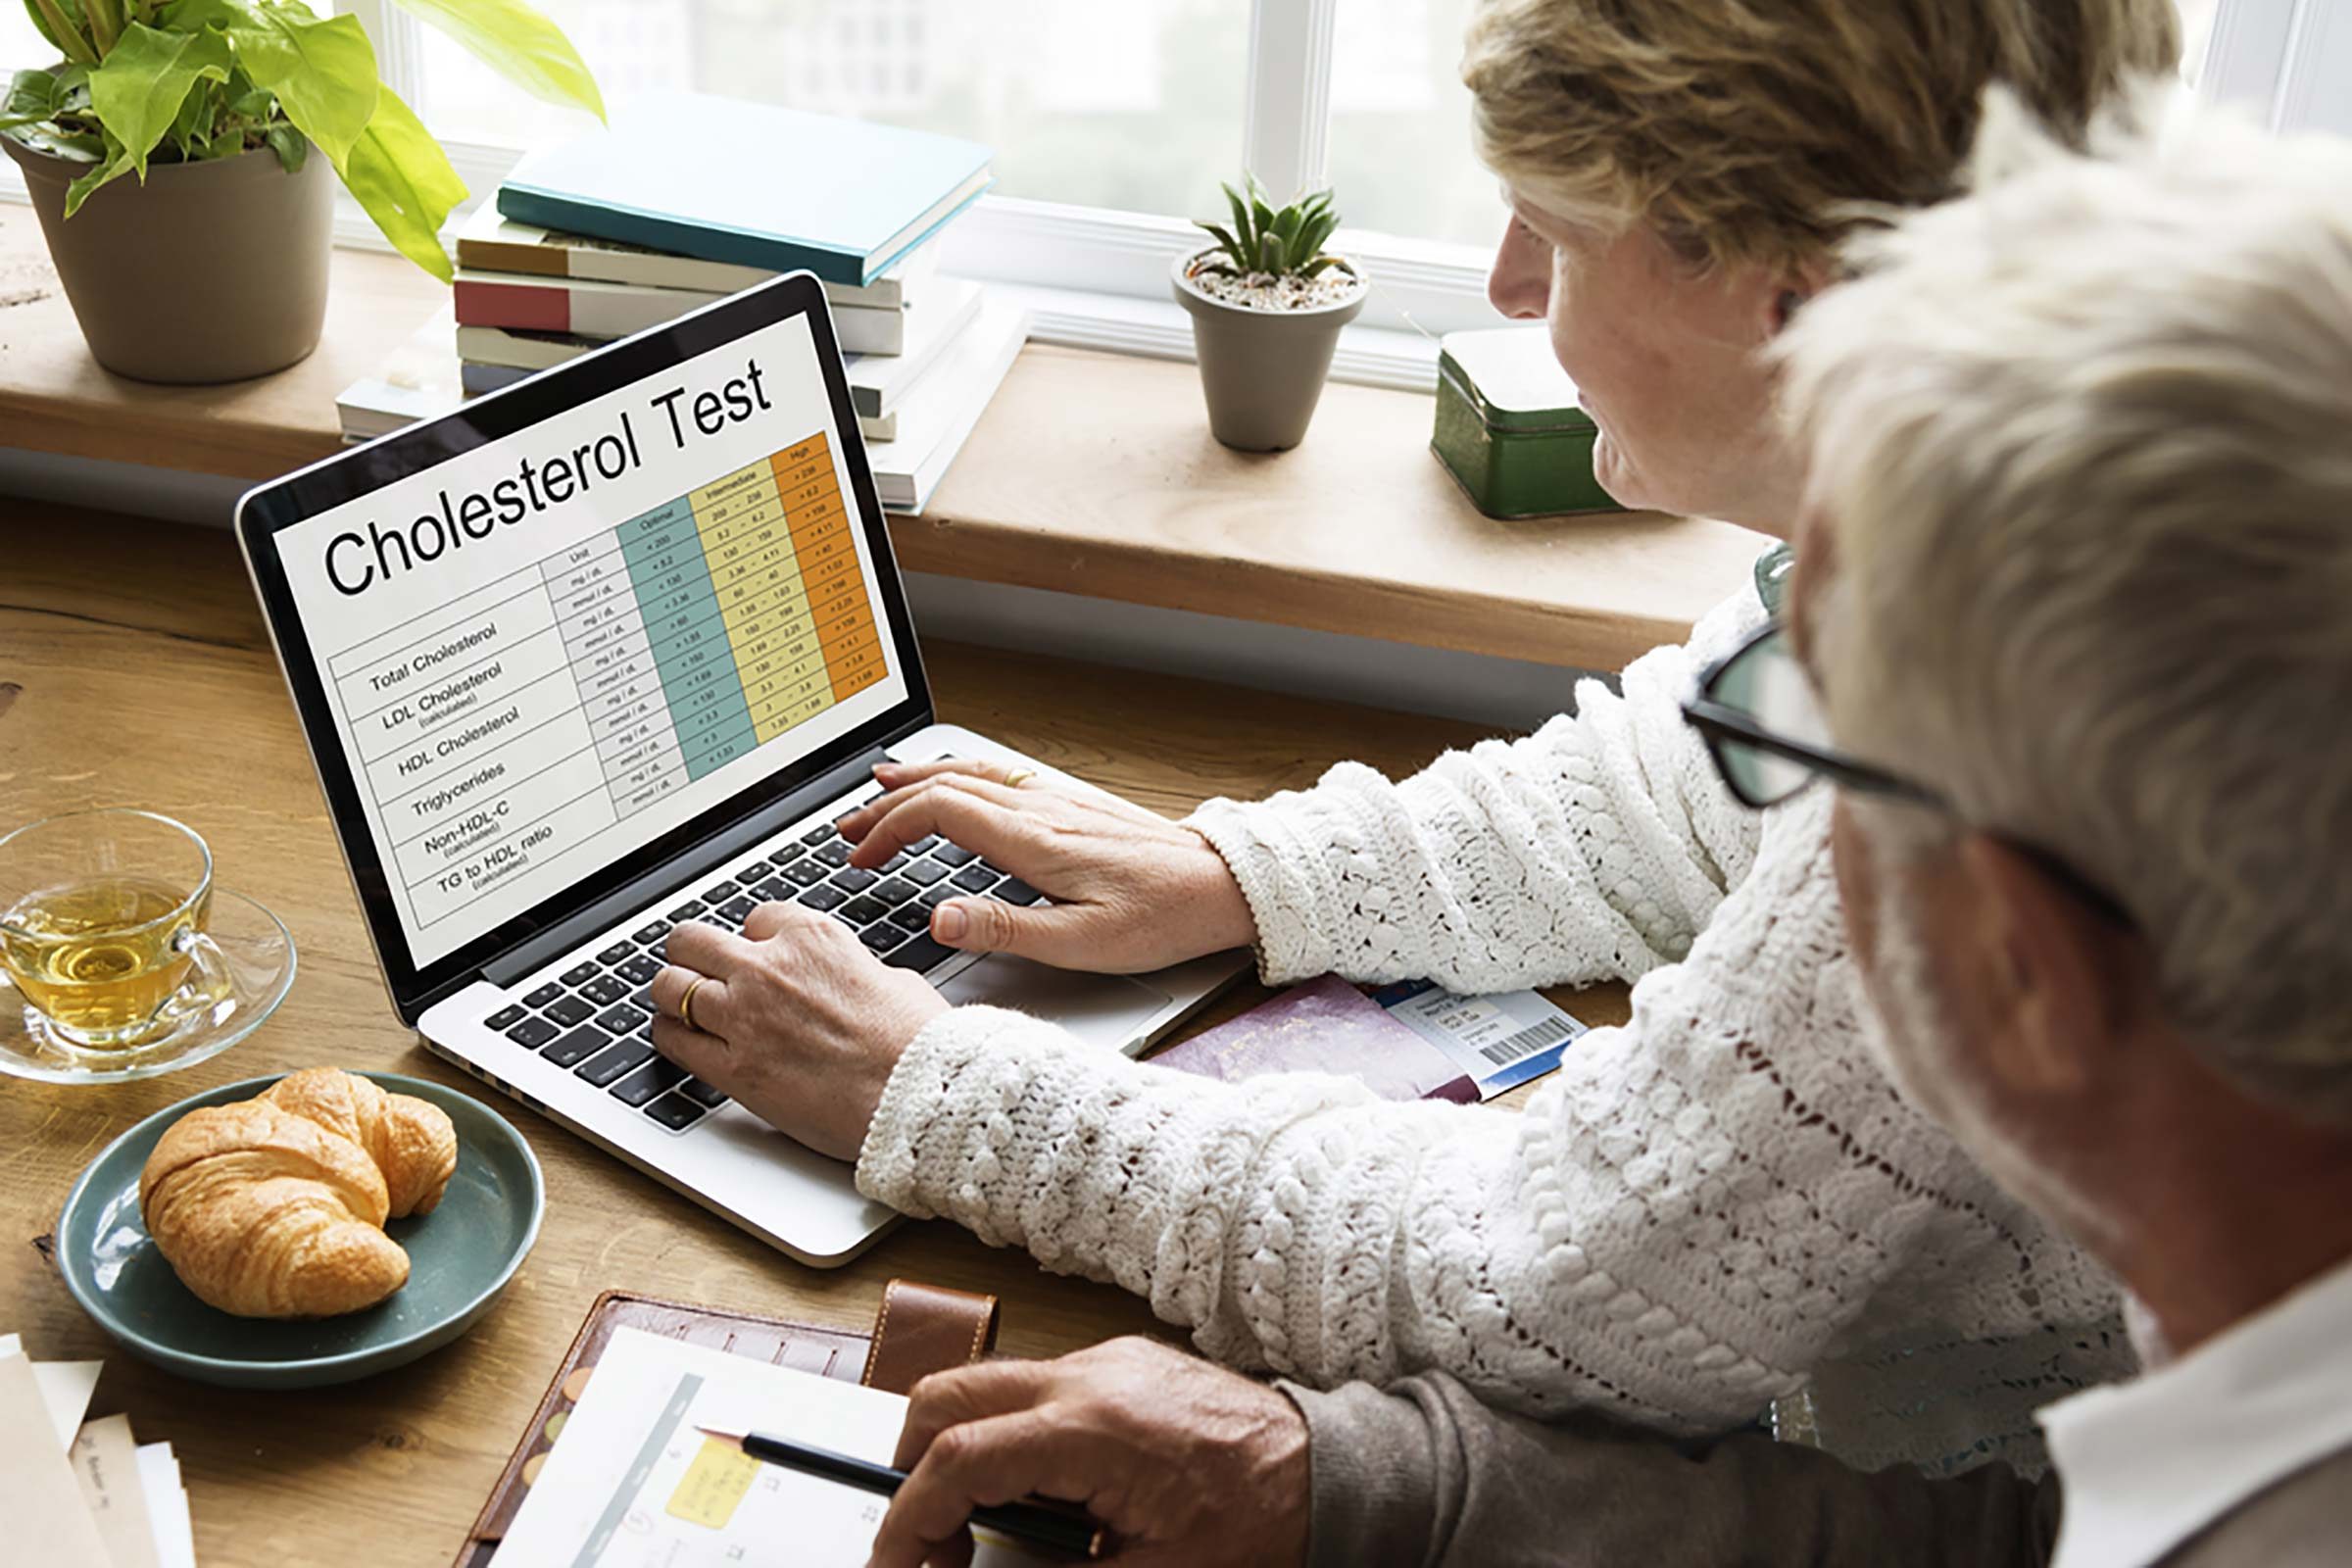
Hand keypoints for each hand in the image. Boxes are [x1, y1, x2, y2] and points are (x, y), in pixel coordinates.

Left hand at [648, 901, 947, 1159]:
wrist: (918, 1094)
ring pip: (669, 986)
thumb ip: (849, 969)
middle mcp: (769, 969)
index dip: (754, 939)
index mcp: (812, 937)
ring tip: (675, 1002)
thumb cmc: (918, 1042)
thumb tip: (846, 979)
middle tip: (693, 966)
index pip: (755, 917)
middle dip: (691, 953)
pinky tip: (678, 1037)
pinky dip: (670, 1036)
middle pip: (692, 940)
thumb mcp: (890, 978)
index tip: (755, 953)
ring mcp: (745, 1018)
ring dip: (671, 993)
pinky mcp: (735, 1069)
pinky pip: (674, 1041)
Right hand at [834, 759, 1257, 973]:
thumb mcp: (1083, 944)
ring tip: (878, 788)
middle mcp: (1041, 809)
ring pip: (973, 773)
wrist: (1223, 885)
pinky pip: (1001, 775)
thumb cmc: (1162, 918)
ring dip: (919, 780)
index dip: (889, 831)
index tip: (861, 859)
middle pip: (946, 787)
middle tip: (847, 831)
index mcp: (1035, 842)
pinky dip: (959, 774)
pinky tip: (954, 782)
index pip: (940, 813)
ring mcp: (1058, 801)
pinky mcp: (1074, 804)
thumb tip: (938, 919)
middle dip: (888, 805)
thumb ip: (1006, 930)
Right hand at [869, 1337, 1309, 1567]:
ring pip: (988, 1386)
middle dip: (915, 1467)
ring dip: (966, 1450)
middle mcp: (1089, 1377)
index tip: (897, 1564)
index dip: (909, 1519)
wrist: (1329, 1471)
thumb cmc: (1259, 1523)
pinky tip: (1047, 1494)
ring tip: (992, 1527)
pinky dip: (1015, 1434)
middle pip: (948, 1397)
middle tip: (929, 1540)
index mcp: (1090, 1431)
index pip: (956, 1460)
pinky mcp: (1124, 1361)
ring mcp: (1107, 1360)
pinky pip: (1038, 1385)